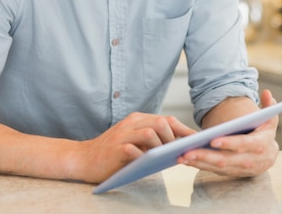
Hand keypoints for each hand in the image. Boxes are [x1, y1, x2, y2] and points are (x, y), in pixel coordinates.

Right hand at [77, 112, 195, 183]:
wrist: (84, 159)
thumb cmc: (113, 154)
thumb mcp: (135, 143)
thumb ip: (152, 142)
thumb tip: (178, 149)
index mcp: (138, 119)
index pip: (166, 119)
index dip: (184, 129)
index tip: (197, 140)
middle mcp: (132, 123)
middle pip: (161, 121)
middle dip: (175, 137)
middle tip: (180, 152)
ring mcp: (123, 134)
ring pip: (150, 131)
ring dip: (162, 146)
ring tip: (167, 157)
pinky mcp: (116, 148)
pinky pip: (134, 149)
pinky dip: (144, 156)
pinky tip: (149, 163)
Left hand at [177, 90, 278, 177]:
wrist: (269, 156)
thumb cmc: (265, 134)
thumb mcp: (270, 120)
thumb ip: (269, 107)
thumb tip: (267, 93)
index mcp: (260, 145)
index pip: (243, 145)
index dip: (229, 143)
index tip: (213, 139)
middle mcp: (249, 160)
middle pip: (225, 159)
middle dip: (206, 156)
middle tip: (188, 151)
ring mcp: (238, 168)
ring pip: (217, 167)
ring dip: (199, 162)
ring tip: (182, 156)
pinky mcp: (230, 172)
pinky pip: (213, 170)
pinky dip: (199, 166)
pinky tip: (186, 160)